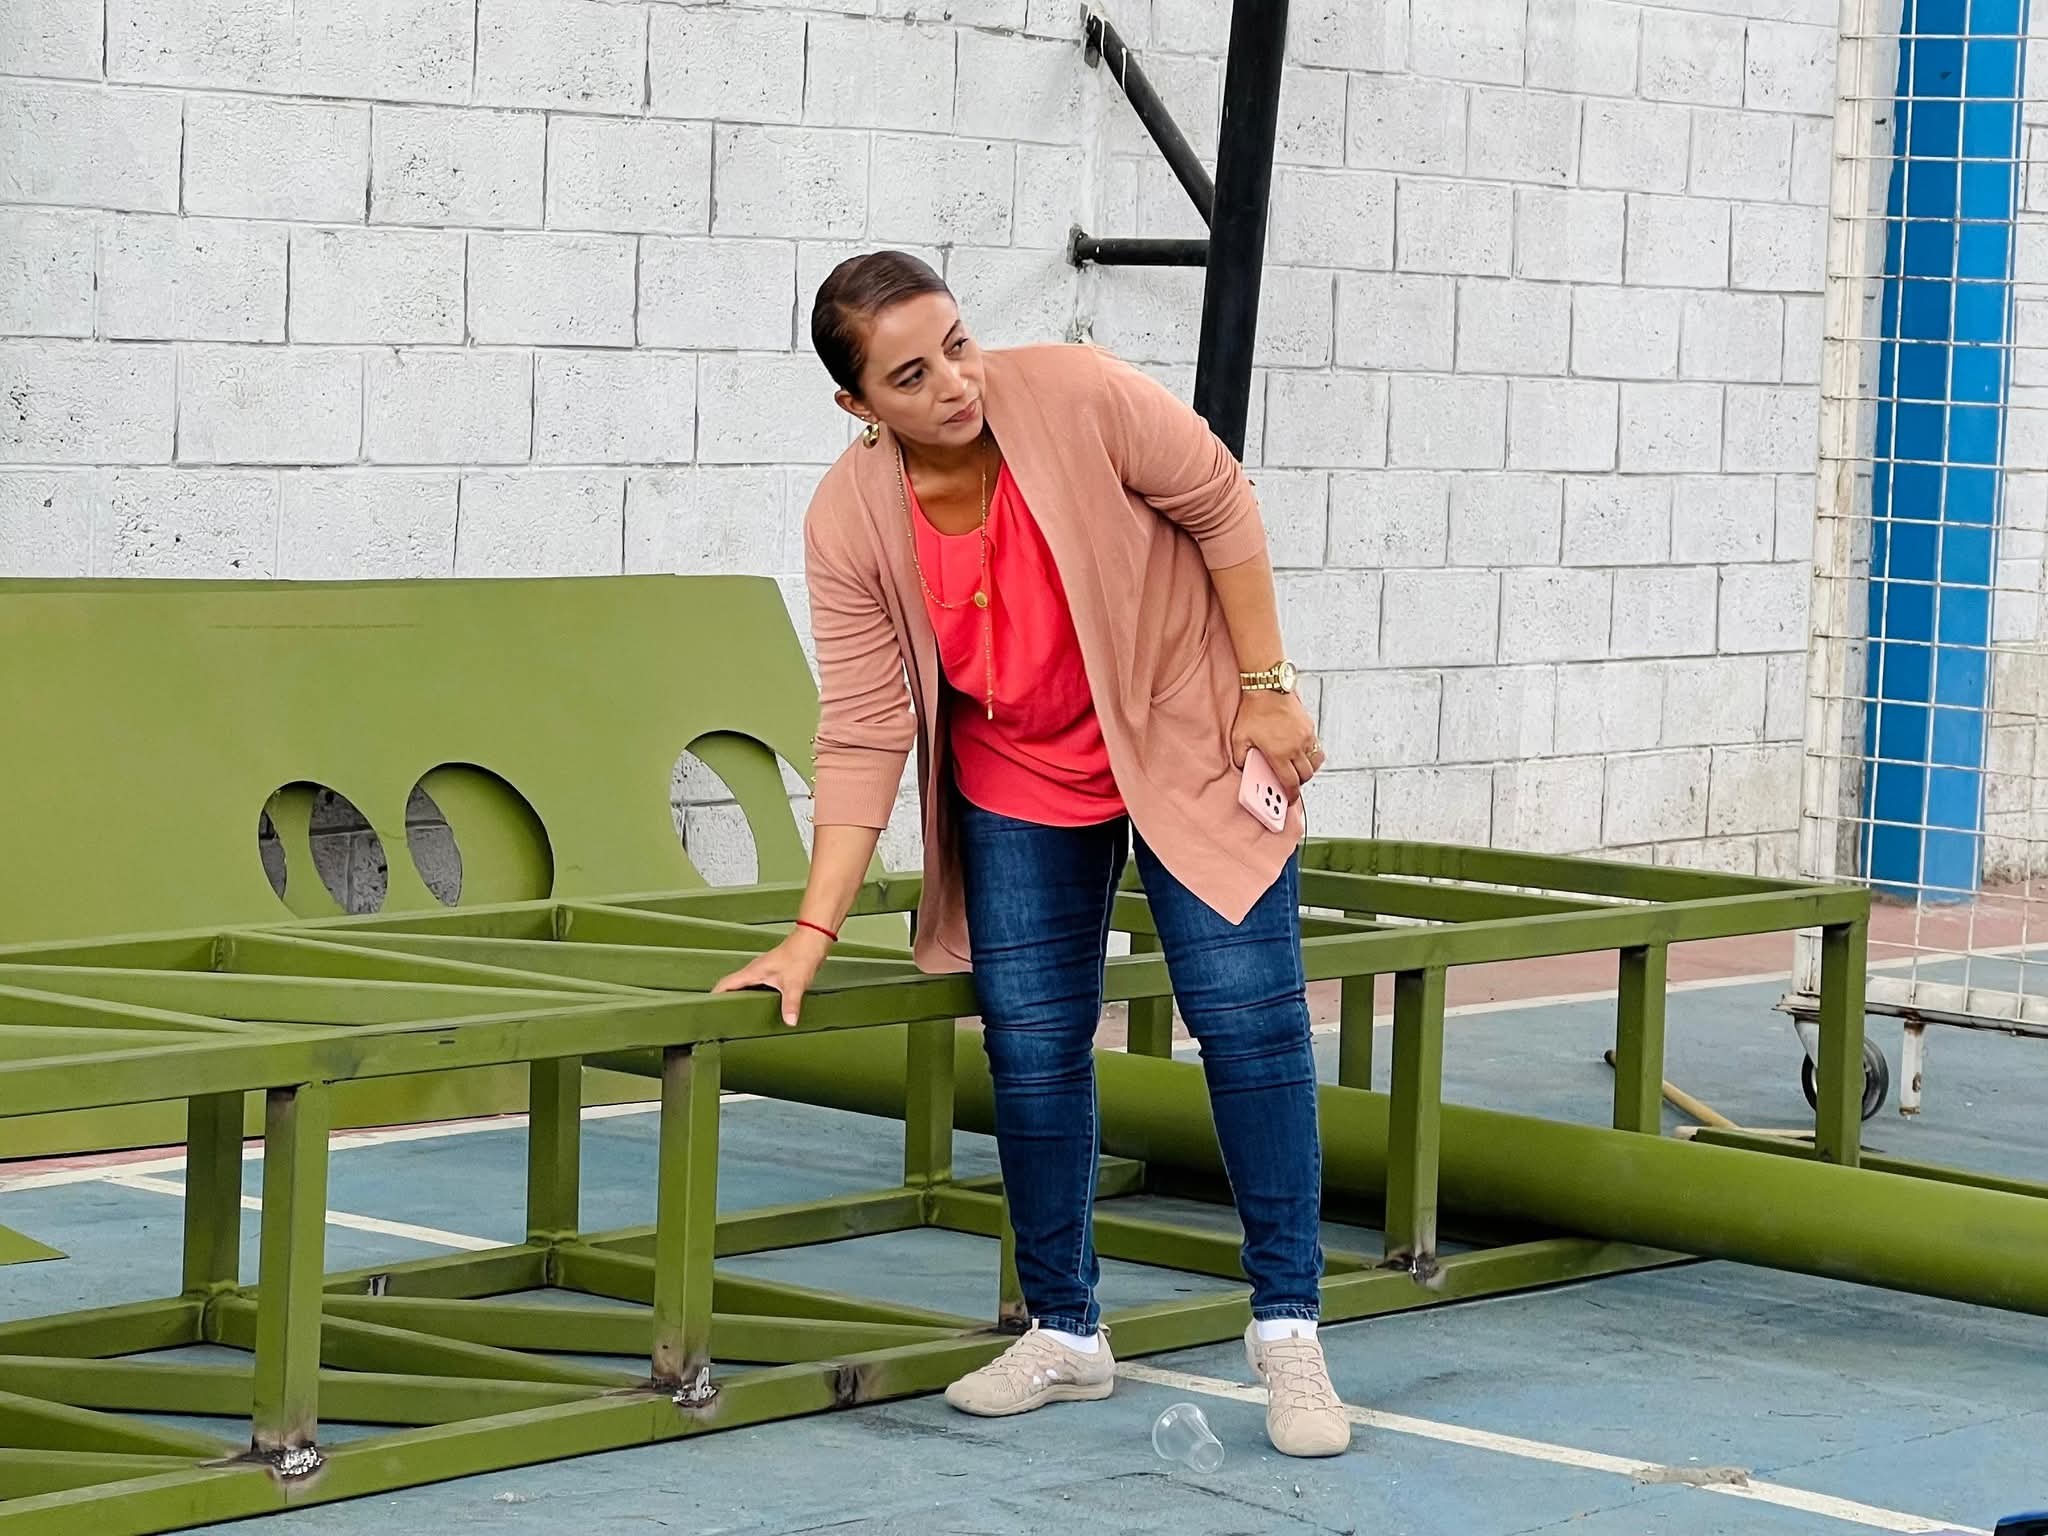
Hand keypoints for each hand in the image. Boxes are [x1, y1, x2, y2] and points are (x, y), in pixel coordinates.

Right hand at [711, 929, 831, 1027]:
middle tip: (720, 1018)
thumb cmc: (801, 956)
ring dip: (738, 998)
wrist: (812, 940)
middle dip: (724, 1001)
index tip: (707, 1010)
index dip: (714, 996)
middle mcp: (754, 971)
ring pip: (744, 987)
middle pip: (731, 987)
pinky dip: (752, 996)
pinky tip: (759, 1007)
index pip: (725, 984)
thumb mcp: (795, 983)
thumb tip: (789, 1021)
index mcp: (752, 972)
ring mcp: (762, 971)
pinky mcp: (771, 973)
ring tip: (736, 1016)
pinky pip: (755, 986)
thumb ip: (790, 1004)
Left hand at [1230, 690, 1322, 803]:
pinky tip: (1301, 753)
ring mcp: (1305, 738)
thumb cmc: (1253, 712)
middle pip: (1305, 775)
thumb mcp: (1239, 737)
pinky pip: (1316, 748)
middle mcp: (1295, 748)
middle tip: (1292, 784)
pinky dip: (1312, 755)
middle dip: (1299, 783)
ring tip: (1298, 769)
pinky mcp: (1309, 728)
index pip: (1290, 782)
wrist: (1269, 688)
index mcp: (1279, 754)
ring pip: (1314, 763)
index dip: (1291, 795)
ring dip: (1308, 770)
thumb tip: (1244, 767)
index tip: (1291, 800)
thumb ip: (1241, 757)